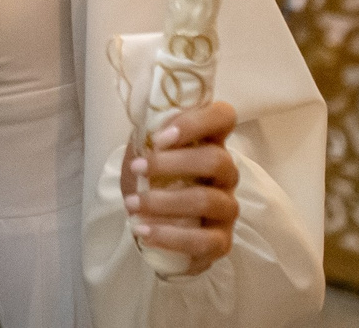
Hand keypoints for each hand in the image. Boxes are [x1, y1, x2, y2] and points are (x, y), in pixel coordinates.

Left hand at [123, 100, 240, 277]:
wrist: (150, 224)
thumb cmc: (150, 180)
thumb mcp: (144, 151)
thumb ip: (147, 134)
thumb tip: (145, 124)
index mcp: (210, 142)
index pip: (224, 116)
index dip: (197, 122)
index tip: (160, 137)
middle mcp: (226, 174)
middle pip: (217, 160)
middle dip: (172, 164)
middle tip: (137, 169)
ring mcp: (227, 208)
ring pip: (208, 201)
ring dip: (164, 202)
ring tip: (131, 205)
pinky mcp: (222, 242)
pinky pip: (204, 241)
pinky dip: (170, 236)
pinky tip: (143, 230)